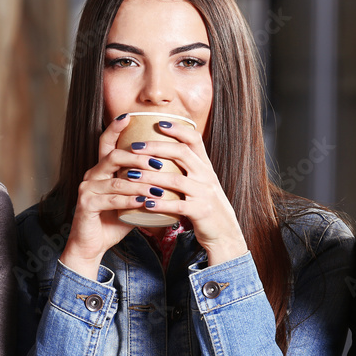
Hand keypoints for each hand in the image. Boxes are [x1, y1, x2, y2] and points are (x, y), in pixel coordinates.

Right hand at [59, 115, 144, 278]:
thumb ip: (144, 186)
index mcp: (102, 170)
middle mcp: (92, 175)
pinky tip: (144, 201)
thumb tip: (172, 175)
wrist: (92, 245)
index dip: (115, 128)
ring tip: (159, 187)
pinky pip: (111, 199)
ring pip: (116, 180)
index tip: (129, 116)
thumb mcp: (132, 200)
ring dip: (140, 183)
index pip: (107, 143)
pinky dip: (129, 200)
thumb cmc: (113, 221)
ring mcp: (87, 189)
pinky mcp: (86, 204)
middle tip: (159, 161)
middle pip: (114, 157)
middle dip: (138, 157)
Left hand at [129, 120, 246, 266]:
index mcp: (205, 166)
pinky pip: (178, 206)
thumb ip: (187, 168)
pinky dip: (160, 204)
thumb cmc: (205, 206)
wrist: (225, 233)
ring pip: (175, 179)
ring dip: (151, 177)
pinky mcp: (201, 212)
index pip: (194, 139)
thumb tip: (163, 151)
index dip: (177, 129)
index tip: (159, 122)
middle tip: (134, 147)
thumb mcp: (201, 183)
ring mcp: (204, 194)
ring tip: (130, 175)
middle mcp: (206, 176)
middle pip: (181, 153)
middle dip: (156, 147)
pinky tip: (144, 204)